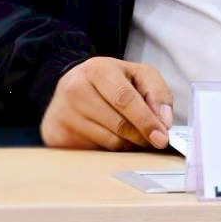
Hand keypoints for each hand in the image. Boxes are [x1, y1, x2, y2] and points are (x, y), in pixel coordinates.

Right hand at [39, 56, 174, 149]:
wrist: (72, 86)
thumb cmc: (111, 82)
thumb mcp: (137, 75)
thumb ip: (157, 92)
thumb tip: (164, 120)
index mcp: (97, 69)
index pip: (125, 99)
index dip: (146, 120)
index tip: (162, 137)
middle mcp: (75, 89)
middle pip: (118, 124)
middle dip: (141, 135)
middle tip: (154, 140)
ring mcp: (63, 113)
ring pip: (108, 141)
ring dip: (128, 143)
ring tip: (130, 134)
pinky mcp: (56, 134)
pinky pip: (94, 152)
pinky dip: (109, 150)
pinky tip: (110, 137)